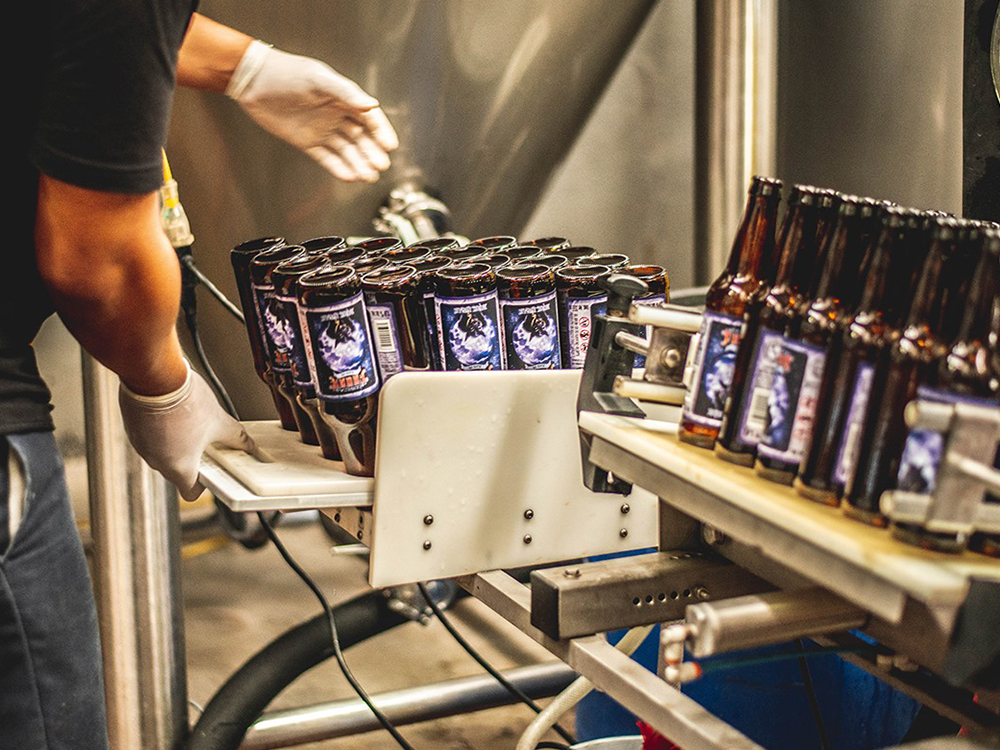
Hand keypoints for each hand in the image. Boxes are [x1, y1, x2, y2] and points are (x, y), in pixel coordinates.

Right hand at [119, 363, 254, 499]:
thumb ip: (236, 437)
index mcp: (179, 467)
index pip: (190, 492)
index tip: (211, 471)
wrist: (155, 377)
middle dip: (191, 458)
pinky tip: (172, 412)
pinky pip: (149, 437)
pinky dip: (159, 429)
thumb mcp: (219, 421)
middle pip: (176, 471)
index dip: (202, 484)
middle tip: (204, 440)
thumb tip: (248, 444)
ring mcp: (142, 446)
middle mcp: (157, 462)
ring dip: (174, 442)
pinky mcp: (133, 429)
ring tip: (188, 421)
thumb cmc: (185, 402)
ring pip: (161, 452)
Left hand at [227, 40, 398, 182]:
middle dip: (372, 152)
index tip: (389, 146)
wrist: (254, 81)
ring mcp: (322, 130)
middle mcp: (336, 115)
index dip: (380, 131)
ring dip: (358, 163)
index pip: (368, 118)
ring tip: (369, 177)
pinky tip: (350, 177)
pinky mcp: (307, 142)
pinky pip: (326, 158)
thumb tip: (372, 105)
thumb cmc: (287, 73)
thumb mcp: (318, 79)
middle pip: (360, 137)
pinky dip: (338, 168)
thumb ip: (346, 92)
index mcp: (342, 98)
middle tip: (381, 166)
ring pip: (346, 150)